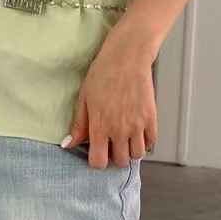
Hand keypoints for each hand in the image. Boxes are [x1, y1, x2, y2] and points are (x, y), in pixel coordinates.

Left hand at [62, 35, 156, 169]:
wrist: (127, 57)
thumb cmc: (103, 73)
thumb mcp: (84, 99)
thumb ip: (79, 125)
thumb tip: (69, 144)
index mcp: (100, 126)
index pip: (99, 162)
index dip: (97, 160)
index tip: (97, 152)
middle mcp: (119, 130)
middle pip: (120, 161)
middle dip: (114, 156)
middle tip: (111, 144)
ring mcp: (137, 125)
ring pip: (136, 155)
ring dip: (130, 150)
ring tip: (125, 139)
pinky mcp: (151, 119)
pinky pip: (150, 142)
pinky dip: (144, 142)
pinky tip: (137, 133)